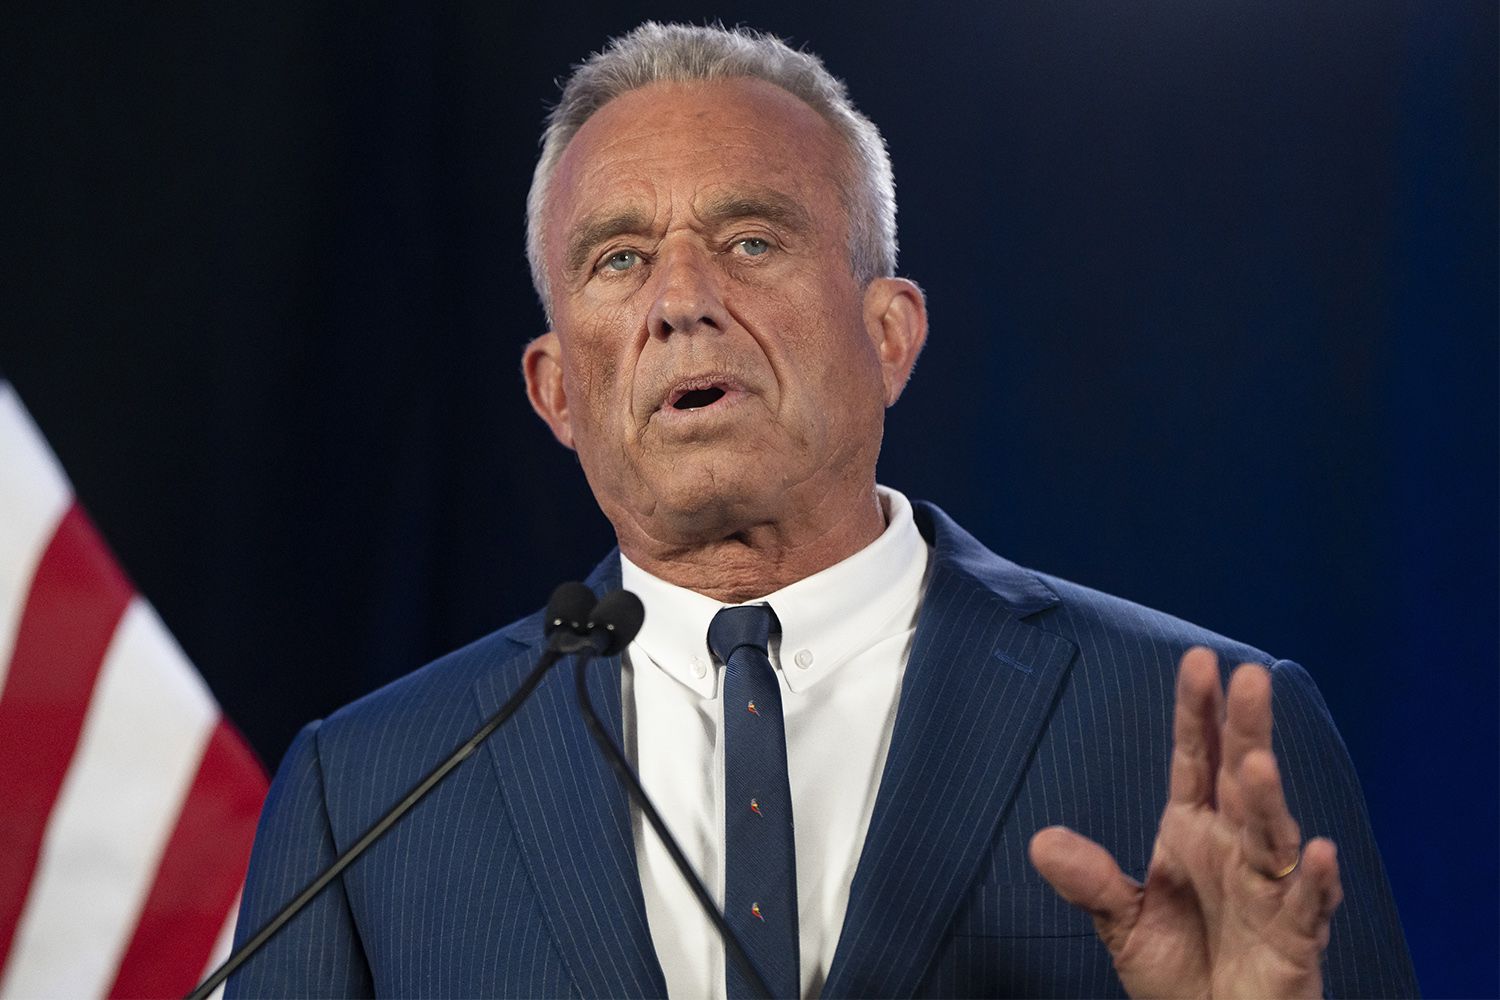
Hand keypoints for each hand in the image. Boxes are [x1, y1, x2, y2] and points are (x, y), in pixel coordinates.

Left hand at [1028, 647, 1343, 998]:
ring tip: (1258, 763)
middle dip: (1246, 729)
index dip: (1197, 713)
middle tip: (1249, 676)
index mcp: (1193, 831)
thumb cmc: (1179, 971)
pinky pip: (1308, 906)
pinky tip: (1320, 853)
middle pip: (1241, 778)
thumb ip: (1090, 881)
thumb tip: (1041, 842)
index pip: (1196, 760)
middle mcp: (1235, 849)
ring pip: (1273, 833)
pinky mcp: (1294, 938)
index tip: (1198, 662)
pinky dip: (1317, 881)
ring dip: (1269, 799)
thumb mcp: (1122, 922)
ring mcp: (1269, 890)